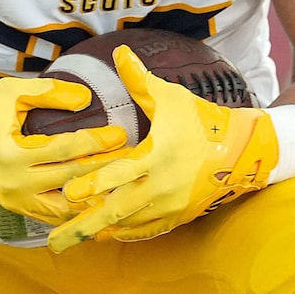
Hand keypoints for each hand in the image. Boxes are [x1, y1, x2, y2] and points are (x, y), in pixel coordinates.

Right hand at [0, 78, 128, 225]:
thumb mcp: (11, 92)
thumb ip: (48, 91)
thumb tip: (85, 99)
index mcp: (8, 153)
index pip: (61, 149)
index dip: (93, 142)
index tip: (120, 133)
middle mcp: (13, 183)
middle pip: (70, 178)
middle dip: (106, 168)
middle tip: (136, 157)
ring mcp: (18, 202)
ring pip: (68, 205)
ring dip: (99, 197)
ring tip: (129, 185)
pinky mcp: (24, 212)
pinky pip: (59, 217)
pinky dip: (84, 213)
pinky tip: (109, 204)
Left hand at [48, 45, 282, 250]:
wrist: (241, 149)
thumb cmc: (201, 119)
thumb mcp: (171, 97)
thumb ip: (140, 79)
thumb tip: (118, 51)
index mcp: (158, 154)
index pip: (121, 172)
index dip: (94, 183)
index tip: (69, 193)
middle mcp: (163, 185)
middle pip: (117, 210)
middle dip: (84, 227)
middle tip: (53, 242)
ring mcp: (171, 204)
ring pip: (129, 225)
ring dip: (100, 232)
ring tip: (70, 240)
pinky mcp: (179, 215)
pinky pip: (147, 231)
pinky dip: (125, 234)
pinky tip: (106, 236)